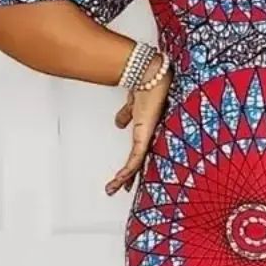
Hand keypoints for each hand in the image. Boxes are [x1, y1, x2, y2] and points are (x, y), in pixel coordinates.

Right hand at [106, 65, 170, 194]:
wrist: (151, 76)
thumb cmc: (148, 85)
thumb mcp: (132, 104)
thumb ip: (127, 114)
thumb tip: (119, 123)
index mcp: (147, 130)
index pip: (139, 152)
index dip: (132, 165)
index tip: (125, 176)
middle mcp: (149, 135)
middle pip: (138, 161)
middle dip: (129, 177)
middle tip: (121, 189)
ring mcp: (149, 137)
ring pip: (136, 164)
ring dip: (124, 177)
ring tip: (114, 189)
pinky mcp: (146, 136)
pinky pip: (136, 157)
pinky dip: (128, 169)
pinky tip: (122, 179)